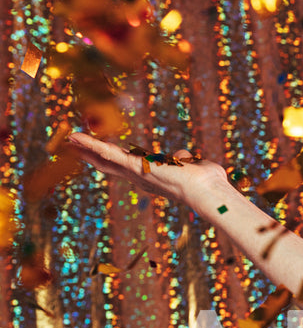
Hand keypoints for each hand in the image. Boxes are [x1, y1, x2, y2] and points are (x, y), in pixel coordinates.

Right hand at [66, 131, 229, 207]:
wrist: (207, 191)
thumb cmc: (205, 182)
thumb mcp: (191, 167)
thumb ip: (184, 161)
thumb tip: (184, 157)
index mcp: (152, 176)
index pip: (127, 166)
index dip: (112, 159)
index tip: (100, 153)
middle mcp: (140, 177)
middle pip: (109, 165)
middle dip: (91, 155)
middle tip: (74, 146)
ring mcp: (135, 172)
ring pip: (105, 159)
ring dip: (86, 148)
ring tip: (70, 140)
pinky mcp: (134, 166)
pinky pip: (108, 153)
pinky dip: (91, 144)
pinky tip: (76, 137)